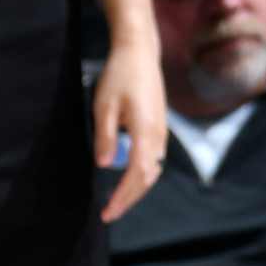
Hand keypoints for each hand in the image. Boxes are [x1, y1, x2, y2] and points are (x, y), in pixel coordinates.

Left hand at [94, 32, 167, 221]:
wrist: (139, 52)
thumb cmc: (120, 75)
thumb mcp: (104, 106)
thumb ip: (105, 137)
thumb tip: (105, 165)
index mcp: (145, 130)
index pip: (137, 174)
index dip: (123, 196)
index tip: (108, 211)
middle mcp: (158, 134)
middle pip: (148, 177)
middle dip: (129, 198)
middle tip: (110, 213)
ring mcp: (161, 131)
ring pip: (153, 169)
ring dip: (136, 188)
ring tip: (118, 199)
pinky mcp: (159, 127)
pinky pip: (154, 158)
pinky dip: (142, 174)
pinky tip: (128, 176)